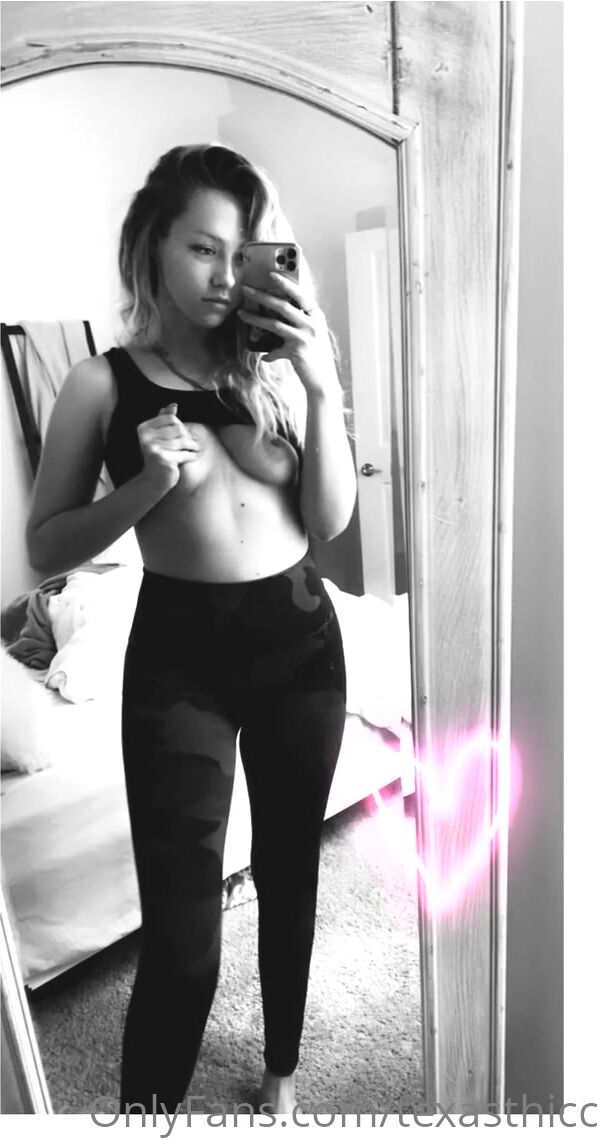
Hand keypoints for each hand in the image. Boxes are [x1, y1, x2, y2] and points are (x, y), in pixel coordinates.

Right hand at [137, 403, 201, 492]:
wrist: (153, 480)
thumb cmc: (158, 456)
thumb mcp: (159, 437)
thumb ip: (164, 421)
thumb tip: (173, 405)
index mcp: (144, 429)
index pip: (170, 419)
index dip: (181, 425)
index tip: (187, 433)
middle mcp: (146, 437)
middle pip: (177, 429)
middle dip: (188, 435)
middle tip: (195, 442)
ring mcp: (153, 448)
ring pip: (182, 441)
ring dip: (193, 445)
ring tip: (197, 448)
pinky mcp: (162, 459)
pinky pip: (183, 453)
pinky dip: (191, 455)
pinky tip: (195, 456)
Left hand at [238, 270, 338, 396]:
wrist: (324, 381)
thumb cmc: (316, 357)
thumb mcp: (313, 336)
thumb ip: (300, 323)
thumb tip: (277, 315)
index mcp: (317, 317)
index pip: (301, 295)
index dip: (286, 283)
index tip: (272, 274)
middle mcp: (313, 324)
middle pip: (283, 306)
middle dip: (262, 296)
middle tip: (246, 289)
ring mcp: (305, 337)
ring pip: (274, 324)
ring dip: (255, 318)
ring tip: (241, 314)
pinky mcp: (297, 352)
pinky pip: (275, 349)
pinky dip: (268, 354)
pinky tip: (263, 356)